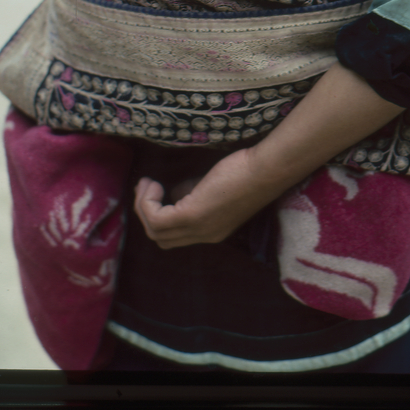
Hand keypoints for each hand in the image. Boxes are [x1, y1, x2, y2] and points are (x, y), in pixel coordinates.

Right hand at [133, 146, 281, 249]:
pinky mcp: (194, 214)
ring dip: (144, 206)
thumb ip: (193, 193)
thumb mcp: (213, 186)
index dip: (158, 216)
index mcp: (211, 231)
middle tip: (146, 189)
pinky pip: (156, 218)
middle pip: (161, 239)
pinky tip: (153, 184)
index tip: (157, 192)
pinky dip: (148, 202)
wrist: (266, 170)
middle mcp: (204, 235)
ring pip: (155, 231)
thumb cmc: (245, 170)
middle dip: (146, 213)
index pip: (174, 238)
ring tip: (147, 185)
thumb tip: (173, 193)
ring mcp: (198, 227)